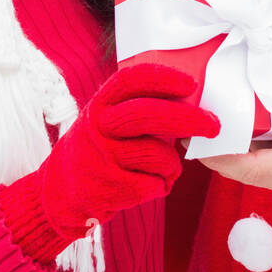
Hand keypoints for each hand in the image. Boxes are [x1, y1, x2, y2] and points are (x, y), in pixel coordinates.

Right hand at [0, 63, 218, 259]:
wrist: (58, 193)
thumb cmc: (96, 150)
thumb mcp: (104, 119)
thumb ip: (135, 107)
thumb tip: (188, 96)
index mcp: (100, 104)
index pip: (131, 80)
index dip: (163, 78)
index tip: (191, 82)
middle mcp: (99, 127)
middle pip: (148, 115)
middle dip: (188, 118)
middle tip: (213, 124)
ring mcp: (103, 158)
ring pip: (157, 154)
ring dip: (172, 164)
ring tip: (167, 169)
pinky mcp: (111, 188)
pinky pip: (154, 184)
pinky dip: (161, 185)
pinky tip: (149, 185)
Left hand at [195, 16, 271, 219]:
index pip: (236, 165)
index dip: (209, 145)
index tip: (195, 119)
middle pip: (240, 160)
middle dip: (225, 129)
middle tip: (213, 92)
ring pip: (257, 163)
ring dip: (246, 135)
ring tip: (236, 96)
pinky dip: (266, 143)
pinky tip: (270, 114)